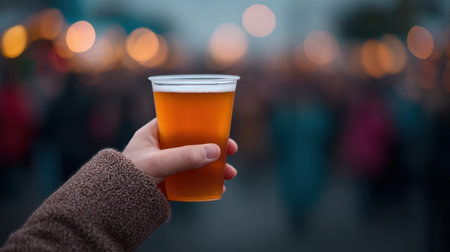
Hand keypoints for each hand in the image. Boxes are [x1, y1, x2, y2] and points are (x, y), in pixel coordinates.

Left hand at [122, 118, 237, 190]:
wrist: (115, 206)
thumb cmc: (128, 176)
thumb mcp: (158, 163)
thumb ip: (184, 157)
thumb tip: (215, 151)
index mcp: (153, 133)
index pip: (180, 120)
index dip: (201, 122)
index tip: (220, 127)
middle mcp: (161, 147)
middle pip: (193, 141)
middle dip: (214, 147)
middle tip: (231, 150)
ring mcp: (166, 164)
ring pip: (195, 160)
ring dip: (214, 166)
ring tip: (229, 174)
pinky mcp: (169, 181)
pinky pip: (191, 178)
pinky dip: (206, 181)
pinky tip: (217, 187)